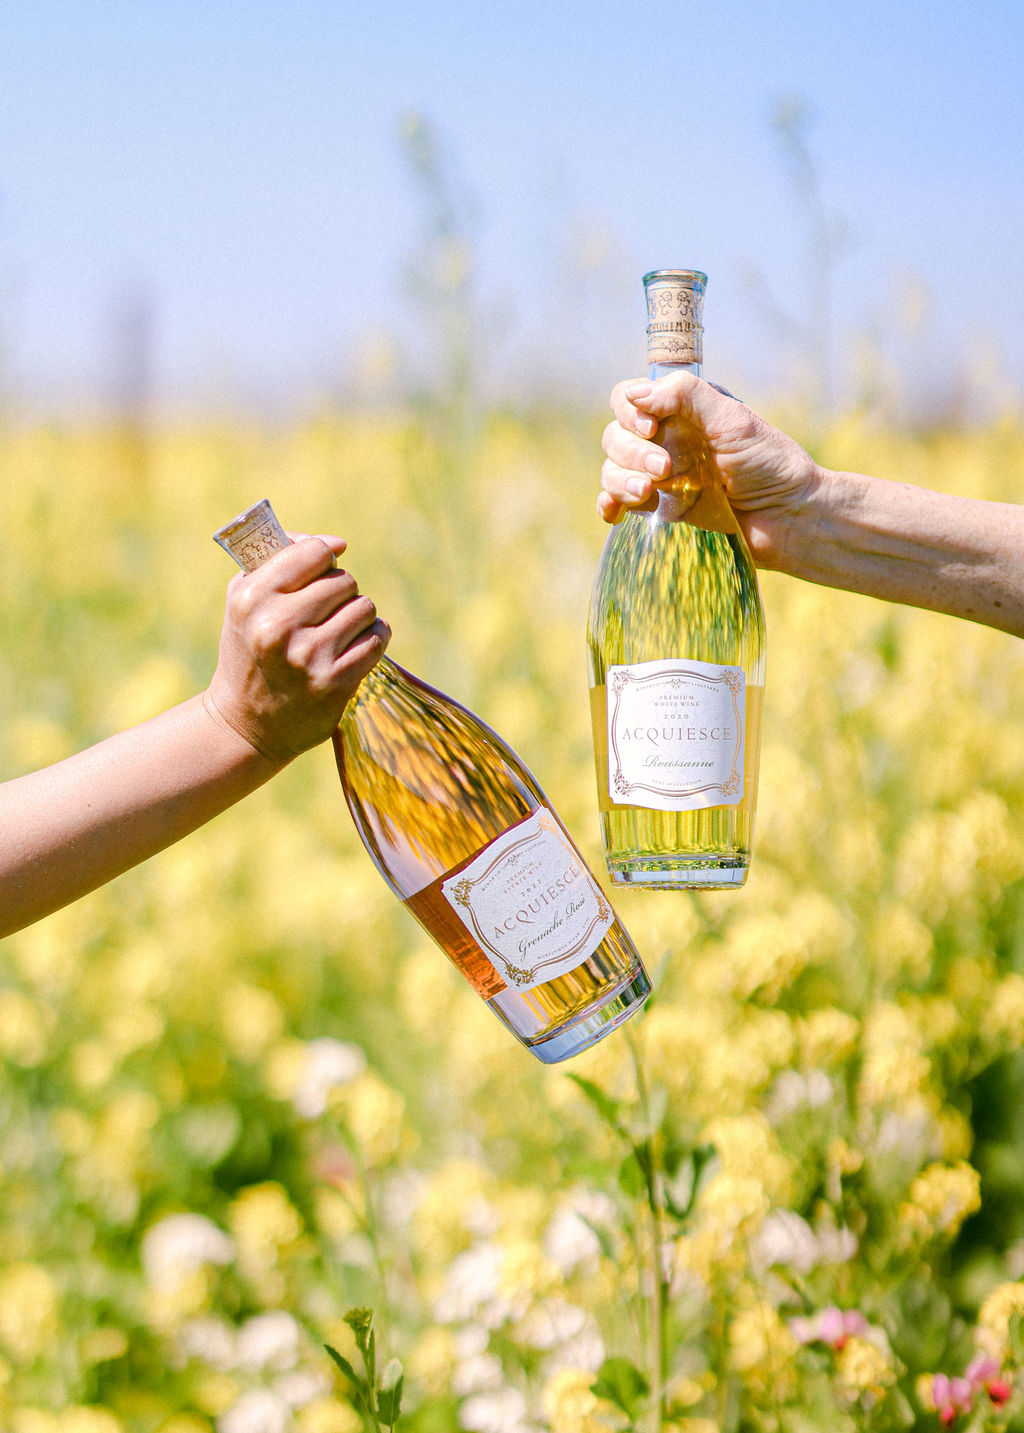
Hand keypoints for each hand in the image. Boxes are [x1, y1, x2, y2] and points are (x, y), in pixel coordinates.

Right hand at [204, 534, 389, 761]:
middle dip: (340, 591)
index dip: (325, 554)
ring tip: (338, 630)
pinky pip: (376, 638)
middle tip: (325, 609)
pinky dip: (372, 638)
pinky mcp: (335, 681)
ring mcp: (309, 656)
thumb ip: (278, 562)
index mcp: (252, 599)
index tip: (328, 560)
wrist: (245, 724)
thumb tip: (332, 543)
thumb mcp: (244, 603)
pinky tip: (354, 646)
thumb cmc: (248, 652)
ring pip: (364, 607)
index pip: (312, 552)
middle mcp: (279, 626)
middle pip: (343, 581)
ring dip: (357, 616)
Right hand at [599, 371, 823, 569]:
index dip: (629, 412)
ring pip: (612, 470)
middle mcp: (664, 442)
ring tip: (649, 492)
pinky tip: (616, 511)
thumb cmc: (769, 463)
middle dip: (632, 453)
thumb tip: (634, 394)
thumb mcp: (732, 420)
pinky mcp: (659, 510)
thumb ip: (686, 396)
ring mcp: (659, 478)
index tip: (651, 429)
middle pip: (615, 437)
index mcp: (680, 413)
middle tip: (666, 470)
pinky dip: (609, 504)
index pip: (629, 400)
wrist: (786, 518)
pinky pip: (616, 504)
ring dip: (620, 480)